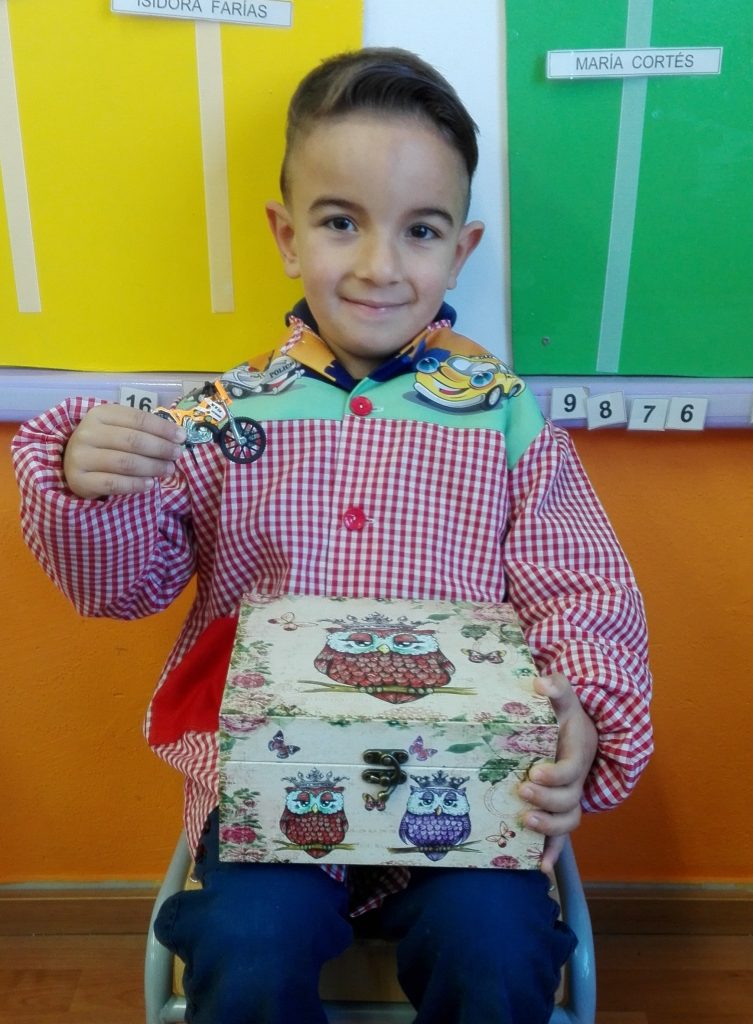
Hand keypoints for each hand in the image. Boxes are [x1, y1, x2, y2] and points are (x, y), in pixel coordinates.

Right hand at [63, 404, 185, 498]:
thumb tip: (178, 436)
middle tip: (177, 455)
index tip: (182, 437)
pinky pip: (113, 483)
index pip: (137, 419)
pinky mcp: (79, 480)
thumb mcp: (118, 428)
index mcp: (99, 414)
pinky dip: (135, 484)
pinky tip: (150, 484)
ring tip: (168, 470)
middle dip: (160, 448)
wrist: (72, 464)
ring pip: (125, 462)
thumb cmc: (103, 444)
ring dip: (152, 467)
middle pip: (133, 440)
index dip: (162, 428)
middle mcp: (87, 433)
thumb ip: (142, 429)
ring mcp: (80, 457)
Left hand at [518, 671, 597, 872]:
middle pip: (570, 799)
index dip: (557, 775)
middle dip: (547, 799)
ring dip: (550, 828)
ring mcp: (570, 797)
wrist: (578, 731)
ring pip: (569, 820)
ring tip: (527, 822)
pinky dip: (553, 853)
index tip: (535, 772)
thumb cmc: (563, 715)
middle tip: (522, 792)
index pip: (573, 769)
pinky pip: (561, 836)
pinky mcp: (559, 810)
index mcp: (578, 753)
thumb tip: (542, 682)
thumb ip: (557, 687)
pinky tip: (540, 867)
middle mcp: (577, 779)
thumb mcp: (563, 698)